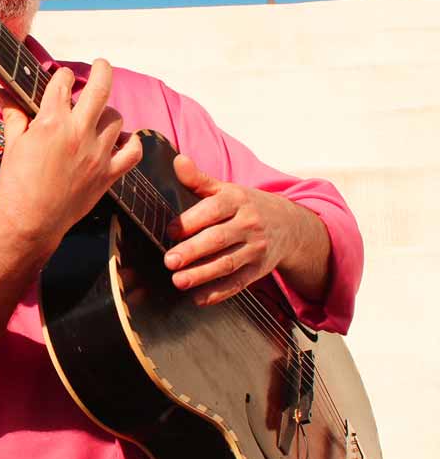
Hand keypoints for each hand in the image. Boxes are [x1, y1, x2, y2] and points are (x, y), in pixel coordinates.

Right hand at [0, 60, 141, 259]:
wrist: (30, 223)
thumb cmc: (16, 185)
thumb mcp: (12, 146)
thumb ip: (13, 116)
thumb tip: (2, 94)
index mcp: (51, 122)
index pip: (63, 82)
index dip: (62, 76)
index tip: (61, 78)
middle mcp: (78, 133)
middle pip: (100, 88)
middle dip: (102, 69)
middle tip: (101, 64)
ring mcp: (97, 154)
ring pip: (116, 118)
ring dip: (107, 112)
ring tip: (98, 116)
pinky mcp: (107, 174)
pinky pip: (133, 152)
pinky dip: (132, 143)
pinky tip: (122, 140)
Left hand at [163, 154, 327, 305]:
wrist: (290, 225)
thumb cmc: (247, 206)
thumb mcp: (226, 189)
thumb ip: (198, 179)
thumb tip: (178, 160)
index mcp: (236, 200)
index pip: (212, 210)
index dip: (190, 221)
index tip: (170, 231)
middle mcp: (248, 224)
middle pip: (218, 239)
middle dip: (193, 251)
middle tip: (169, 261)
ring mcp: (256, 248)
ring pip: (227, 263)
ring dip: (202, 275)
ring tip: (178, 281)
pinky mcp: (259, 269)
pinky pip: (239, 283)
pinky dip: (219, 292)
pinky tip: (199, 298)